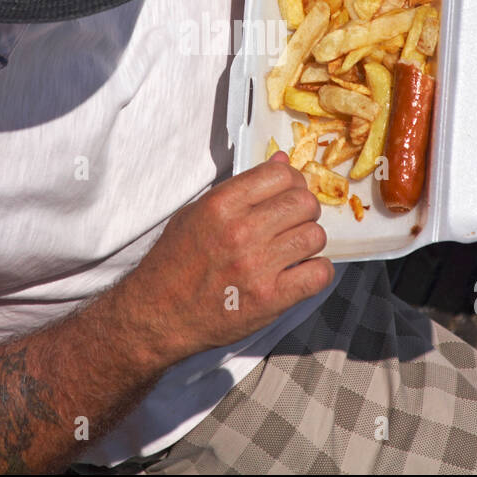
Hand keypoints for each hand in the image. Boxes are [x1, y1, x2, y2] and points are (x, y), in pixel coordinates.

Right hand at [116, 151, 333, 361]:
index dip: (292, 181)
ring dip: (309, 241)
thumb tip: (282, 162)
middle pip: (304, 203)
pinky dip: (317, 272)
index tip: (288, 193)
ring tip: (293, 249)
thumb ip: (241, 188)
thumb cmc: (176, 262)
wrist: (158, 314)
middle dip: (305, 210)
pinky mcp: (270, 299)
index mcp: (221, 206)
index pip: (280, 175)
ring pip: (315, 236)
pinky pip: (318, 274)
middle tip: (293, 222)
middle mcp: (240, 232)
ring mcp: (257, 267)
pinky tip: (301, 272)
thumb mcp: (197, 213)